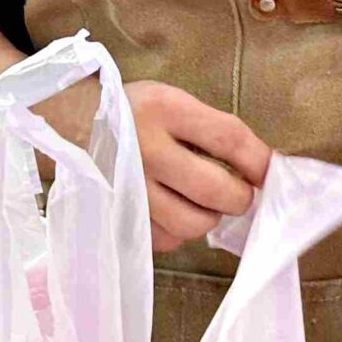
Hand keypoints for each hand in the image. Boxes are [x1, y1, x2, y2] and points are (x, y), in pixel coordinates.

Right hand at [127, 82, 272, 251]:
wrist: (71, 126)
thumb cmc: (134, 114)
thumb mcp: (172, 102)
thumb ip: (213, 131)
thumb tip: (262, 169)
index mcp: (163, 109)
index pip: (229, 140)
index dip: (260, 162)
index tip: (270, 174)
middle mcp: (145, 149)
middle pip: (215, 190)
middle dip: (238, 197)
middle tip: (236, 193)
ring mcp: (129, 188)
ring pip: (193, 222)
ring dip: (207, 216)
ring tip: (198, 201)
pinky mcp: (118, 217)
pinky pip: (166, 238)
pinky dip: (177, 229)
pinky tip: (169, 209)